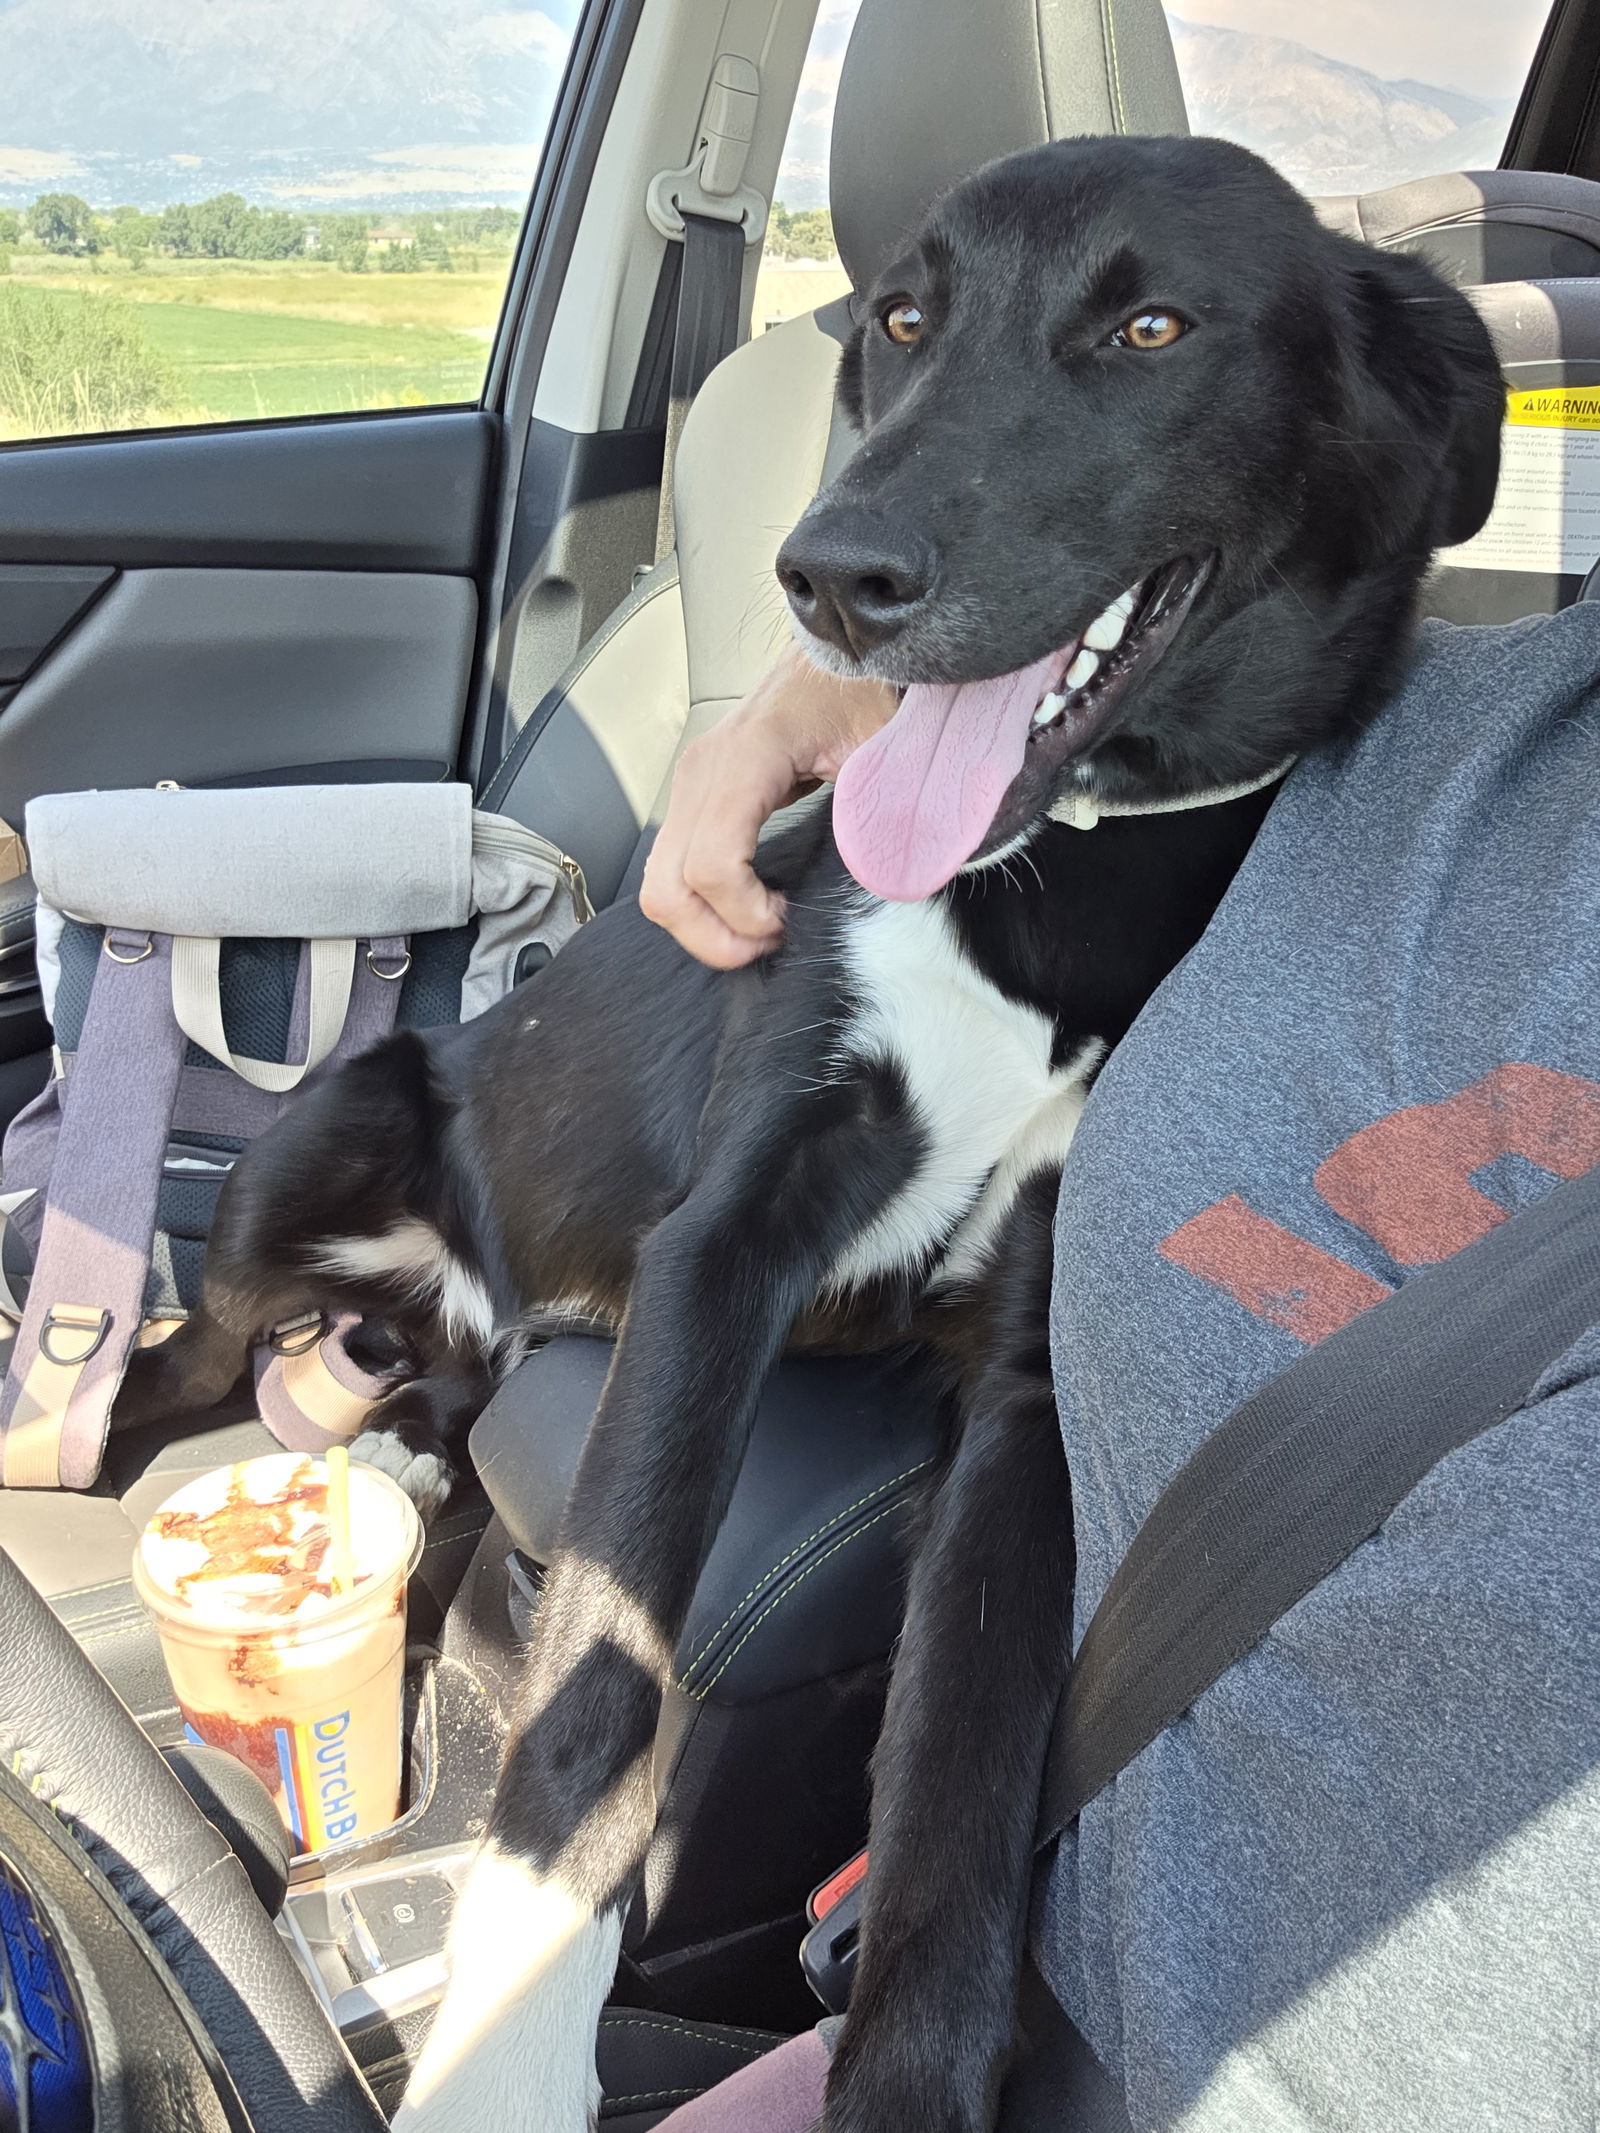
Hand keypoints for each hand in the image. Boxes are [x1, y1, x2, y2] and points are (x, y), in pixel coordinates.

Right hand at [640, 644, 896, 966]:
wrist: (842, 646)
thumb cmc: (860, 686)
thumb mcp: (885, 749)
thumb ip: (886, 814)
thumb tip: (890, 878)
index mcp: (745, 759)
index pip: (711, 867)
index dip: (746, 915)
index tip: (788, 919)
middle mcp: (703, 772)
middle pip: (667, 889)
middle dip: (716, 937)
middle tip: (770, 942)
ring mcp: (692, 783)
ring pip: (659, 886)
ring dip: (704, 926)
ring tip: (761, 926)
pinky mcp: (696, 796)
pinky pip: (674, 868)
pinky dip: (702, 902)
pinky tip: (751, 902)